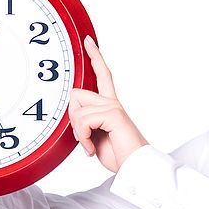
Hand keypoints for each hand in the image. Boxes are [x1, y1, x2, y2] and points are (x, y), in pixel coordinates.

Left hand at [68, 36, 147, 172]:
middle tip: (84, 137)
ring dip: (79, 132)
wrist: (136, 168)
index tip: (88, 41)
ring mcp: (113, 107)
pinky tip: (92, 148)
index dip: (95, 56)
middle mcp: (112, 103)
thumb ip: (86, 123)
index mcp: (110, 106)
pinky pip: (83, 120)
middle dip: (72, 117)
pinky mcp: (114, 114)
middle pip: (76, 94)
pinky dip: (83, 138)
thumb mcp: (96, 137)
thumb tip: (74, 117)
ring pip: (76, 109)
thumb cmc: (119, 156)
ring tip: (90, 145)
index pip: (102, 75)